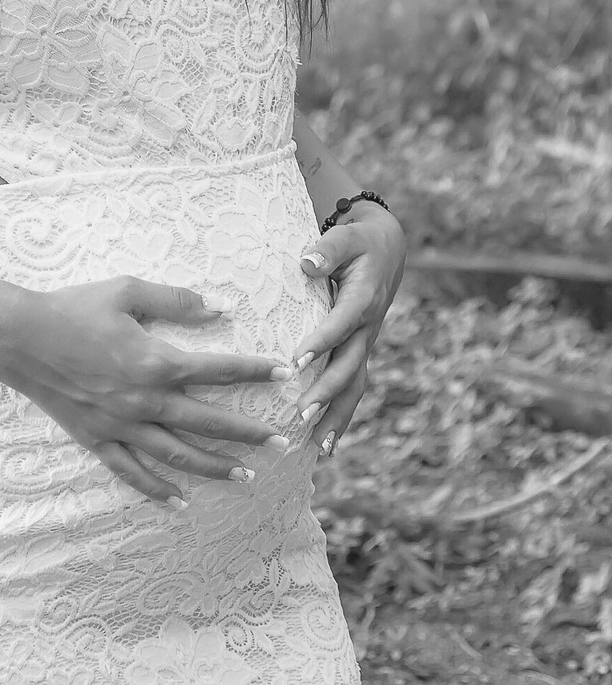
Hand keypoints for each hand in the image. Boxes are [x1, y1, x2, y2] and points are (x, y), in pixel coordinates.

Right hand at [0, 276, 293, 504]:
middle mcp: (145, 401)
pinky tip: (179, 504)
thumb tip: (222, 307)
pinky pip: (132, 473)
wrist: (20, 337)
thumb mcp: (127, 290)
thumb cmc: (75, 308)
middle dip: (249, 431)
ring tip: (247, 476)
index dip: (255, 370)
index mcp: (156, 362)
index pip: (219, 370)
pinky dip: (157, 490)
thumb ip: (177, 300)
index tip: (287, 373)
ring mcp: (121, 426)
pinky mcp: (98, 440)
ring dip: (215, 466)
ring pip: (178, 455)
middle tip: (281, 441)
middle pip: (208, 421)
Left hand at [293, 208, 406, 455]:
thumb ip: (327, 249)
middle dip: (326, 392)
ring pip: (354, 385)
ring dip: (337, 416)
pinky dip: (341, 416)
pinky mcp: (359, 352)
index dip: (321, 343)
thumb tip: (308, 262)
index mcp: (362, 299)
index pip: (340, 324)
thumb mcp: (346, 237)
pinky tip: (326, 445)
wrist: (387, 250)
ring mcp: (365, 343)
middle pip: (349, 365)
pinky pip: (353, 387)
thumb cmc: (359, 242)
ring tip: (318, 447)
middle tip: (300, 415)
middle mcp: (367, 327)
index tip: (296, 362)